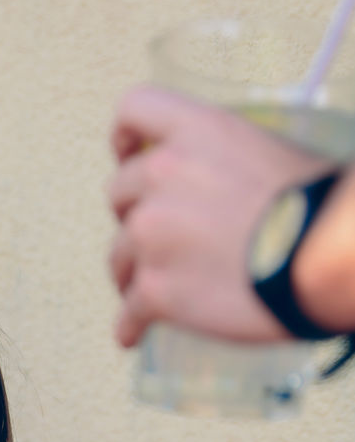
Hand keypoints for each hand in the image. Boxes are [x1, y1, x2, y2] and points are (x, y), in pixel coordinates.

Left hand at [108, 85, 333, 346]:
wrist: (322, 256)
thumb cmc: (317, 208)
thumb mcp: (271, 153)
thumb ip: (225, 162)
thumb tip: (218, 188)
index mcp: (198, 131)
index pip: (135, 107)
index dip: (126, 137)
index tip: (128, 156)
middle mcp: (164, 174)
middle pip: (120, 193)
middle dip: (134, 216)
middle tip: (156, 238)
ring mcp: (153, 234)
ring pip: (118, 255)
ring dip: (130, 273)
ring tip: (149, 293)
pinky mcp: (154, 288)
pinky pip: (129, 311)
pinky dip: (131, 325)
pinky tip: (135, 334)